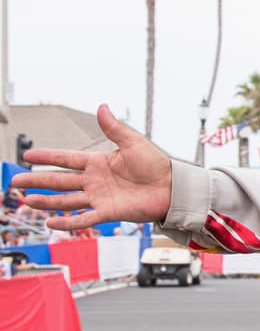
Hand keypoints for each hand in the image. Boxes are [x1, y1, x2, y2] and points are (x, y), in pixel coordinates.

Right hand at [11, 105, 172, 230]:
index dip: (47, 158)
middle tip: (15, 182)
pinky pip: (84, 217)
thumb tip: (101, 107)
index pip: (66, 159)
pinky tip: (51, 224)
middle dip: (37, 182)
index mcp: (98, 163)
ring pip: (66, 200)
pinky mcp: (108, 212)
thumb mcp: (133, 143)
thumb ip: (114, 128)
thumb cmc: (157, 165)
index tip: (27, 157)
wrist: (173, 187)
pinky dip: (68, 222)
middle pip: (59, 181)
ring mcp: (99, 197)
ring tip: (27, 202)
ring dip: (46, 202)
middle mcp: (95, 181)